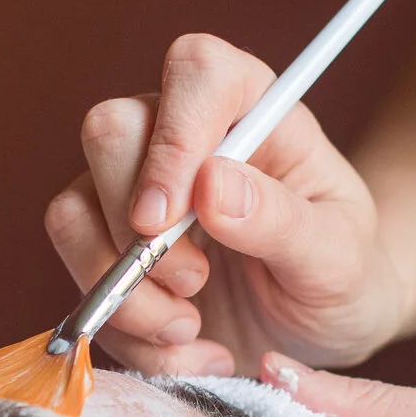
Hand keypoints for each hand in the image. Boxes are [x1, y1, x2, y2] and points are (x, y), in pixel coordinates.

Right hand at [43, 34, 411, 376]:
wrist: (321, 331)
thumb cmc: (342, 276)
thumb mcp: (337, 257)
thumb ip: (281, 220)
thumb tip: (211, 185)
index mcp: (253, 110)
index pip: (196, 72)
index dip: (174, 136)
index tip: (171, 216)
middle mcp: (182, 136)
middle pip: (108, 131)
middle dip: (135, 225)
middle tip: (195, 284)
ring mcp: (133, 189)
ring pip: (73, 211)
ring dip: (123, 287)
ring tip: (190, 326)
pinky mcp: (107, 246)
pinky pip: (75, 275)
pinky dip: (120, 327)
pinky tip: (180, 345)